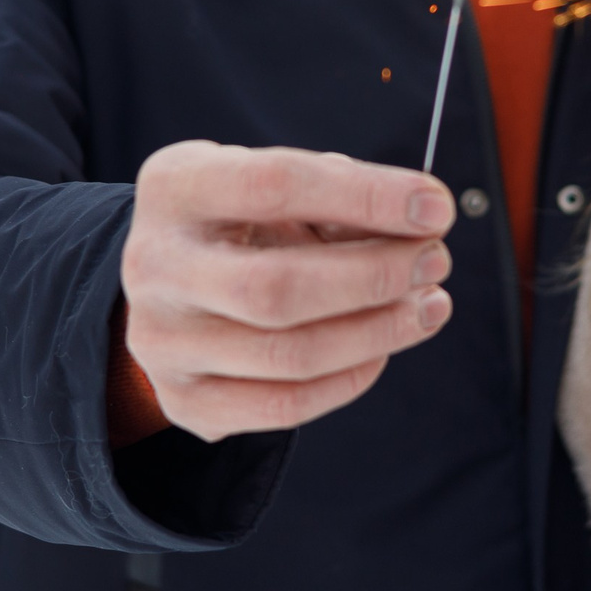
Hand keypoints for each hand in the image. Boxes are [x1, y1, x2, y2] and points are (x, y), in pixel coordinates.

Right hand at [122, 140, 456, 440]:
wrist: (168, 283)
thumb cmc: (241, 221)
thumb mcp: (273, 183)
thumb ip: (339, 197)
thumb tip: (421, 222)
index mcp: (175, 188)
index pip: (276, 185)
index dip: (366, 196)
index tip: (434, 206)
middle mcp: (155, 266)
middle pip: (278, 288)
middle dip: (375, 276)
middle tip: (435, 261)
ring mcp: (162, 342)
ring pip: (289, 355)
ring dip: (379, 330)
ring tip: (429, 305)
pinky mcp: (184, 401)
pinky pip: (284, 407)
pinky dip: (350, 379)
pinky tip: (383, 348)